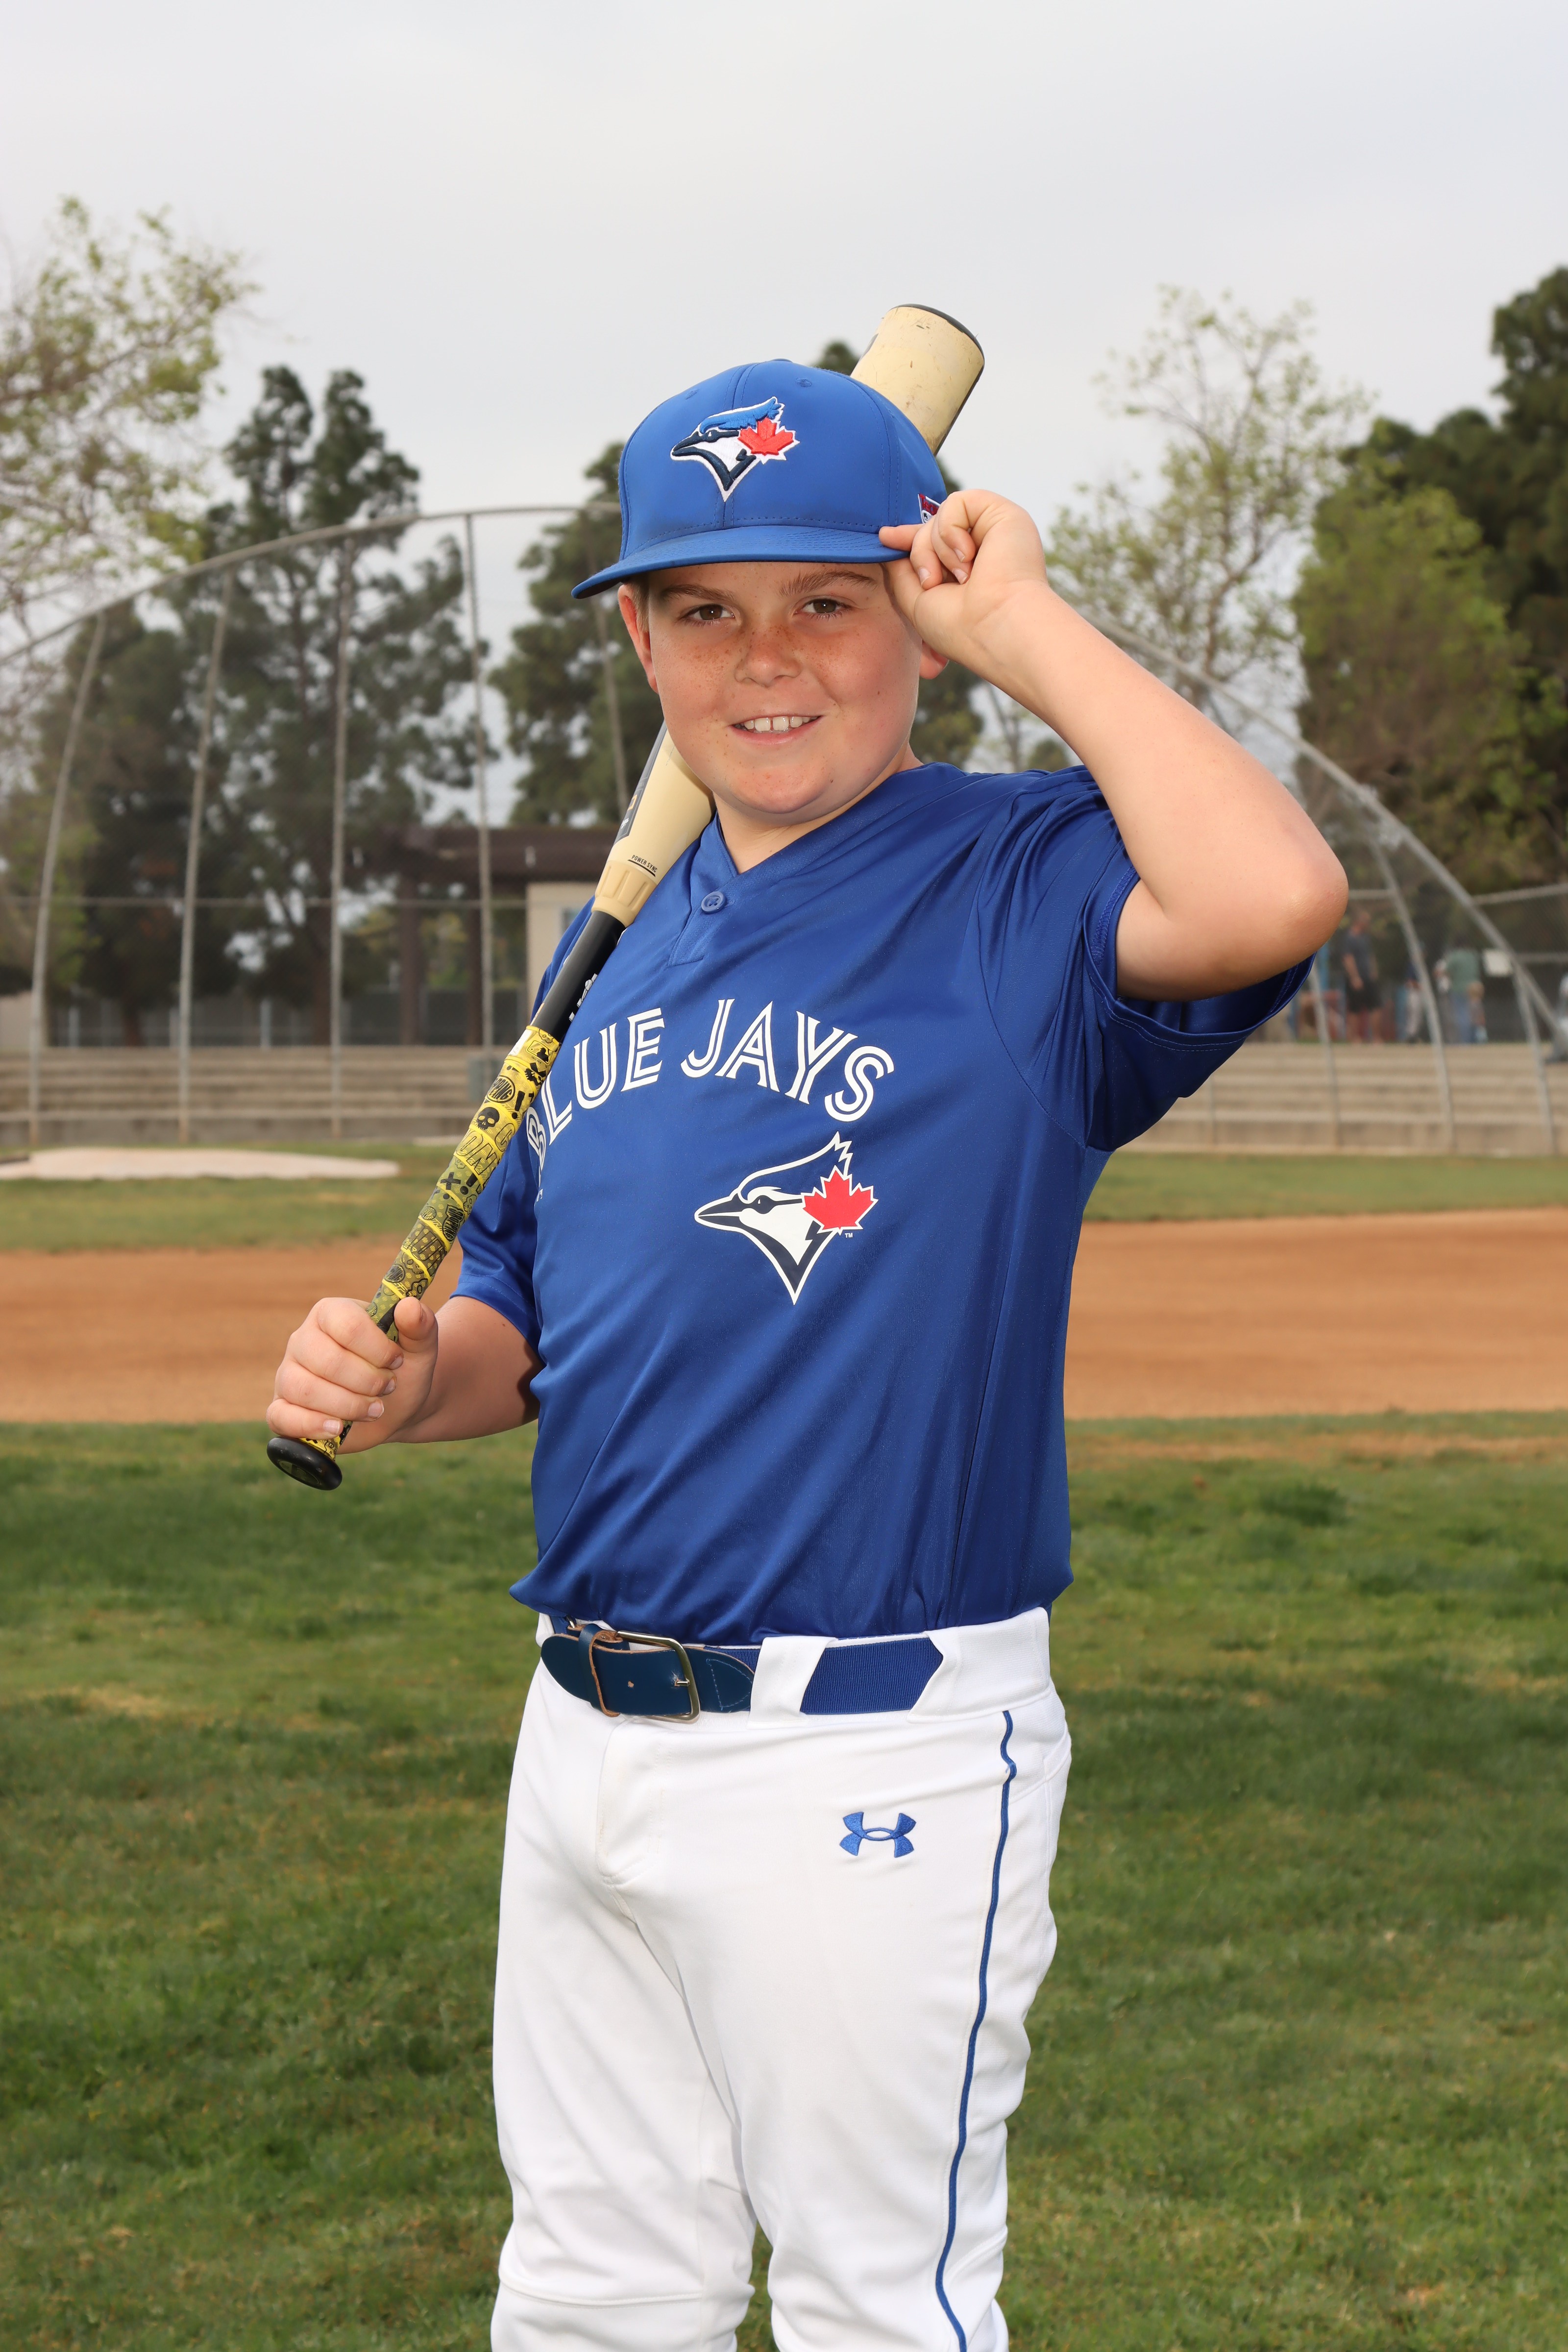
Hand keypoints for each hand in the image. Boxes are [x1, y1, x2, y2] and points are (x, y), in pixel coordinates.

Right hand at [267, 1294, 438, 1454]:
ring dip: (348, 1406)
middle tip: (388, 1389)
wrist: (396, 1407)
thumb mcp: (421, 1347)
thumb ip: (420, 1325)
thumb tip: (409, 1306)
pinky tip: (337, 1428)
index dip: (378, 1350)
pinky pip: (281, 1416)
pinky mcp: (282, 1407)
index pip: (347, 1326)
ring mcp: (288, 1374)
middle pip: (327, 1361)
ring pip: (305, 1389)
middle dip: (367, 1382)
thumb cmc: (402, 1370)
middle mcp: (303, 1340)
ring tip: (374, 1410)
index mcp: (331, 1313)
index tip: (397, 1361)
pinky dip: (311, 1425)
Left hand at [880, 489, 1049, 674]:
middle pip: (929, 529)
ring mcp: (993, 530)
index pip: (932, 542)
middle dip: (920, 555)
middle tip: (931, 584)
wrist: (995, 629)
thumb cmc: (960, 627)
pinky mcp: (1002, 514)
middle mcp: (982, 548)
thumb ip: (902, 570)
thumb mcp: (917, 601)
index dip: (907, 538)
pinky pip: (957, 503)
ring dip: (937, 550)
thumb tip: (889, 539)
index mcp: (966, 569)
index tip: (885, 536)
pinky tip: (969, 557)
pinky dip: (951, 531)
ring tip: (962, 578)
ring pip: (939, 517)